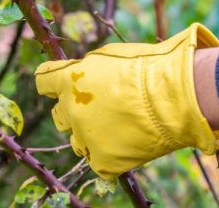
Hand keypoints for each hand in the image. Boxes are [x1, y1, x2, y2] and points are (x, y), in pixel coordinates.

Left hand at [34, 23, 218, 179]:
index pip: (43, 82)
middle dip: (73, 110)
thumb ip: (89, 67)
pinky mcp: (104, 160)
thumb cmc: (148, 67)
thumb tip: (83, 72)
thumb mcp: (111, 56)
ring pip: (77, 141)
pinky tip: (124, 146)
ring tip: (117, 127)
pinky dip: (108, 157)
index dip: (53, 83)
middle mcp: (71, 109)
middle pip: (59, 115)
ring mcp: (86, 137)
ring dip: (90, 134)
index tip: (61, 83)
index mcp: (69, 80)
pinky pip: (97, 163)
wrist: (175, 96)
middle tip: (98, 107)